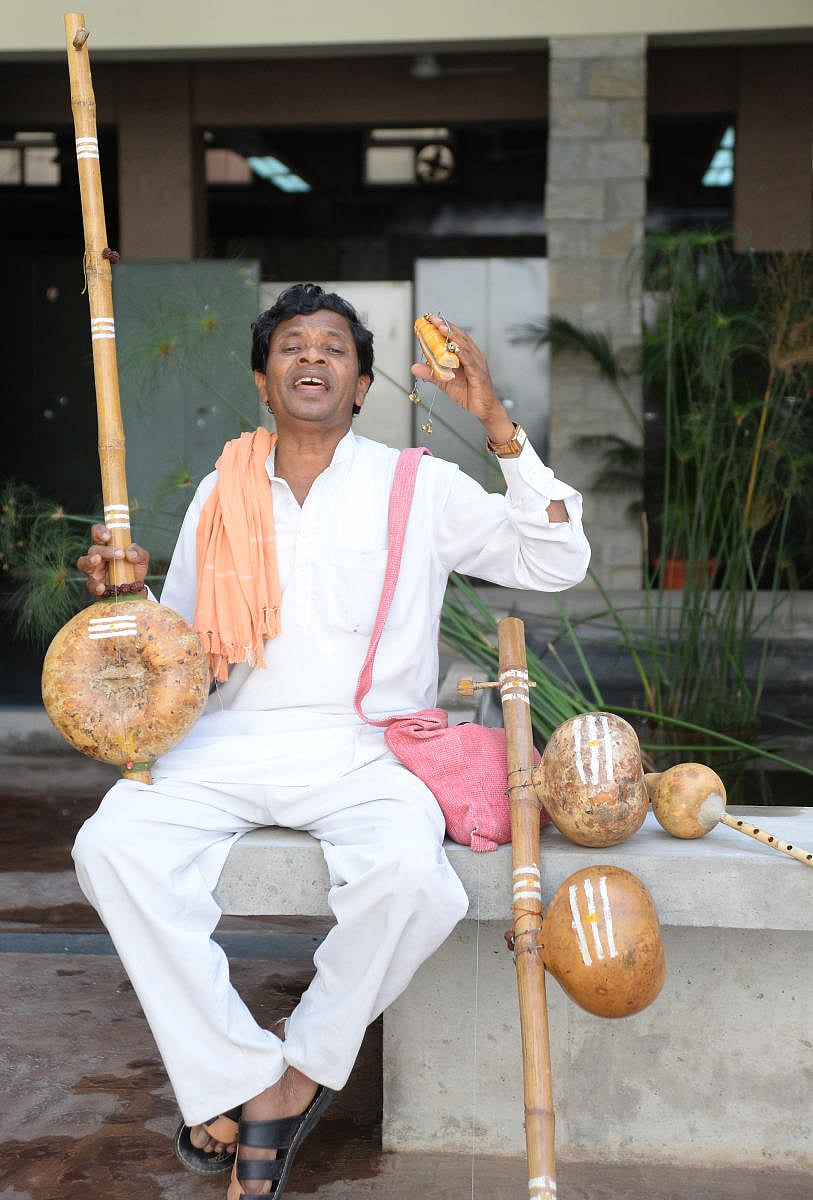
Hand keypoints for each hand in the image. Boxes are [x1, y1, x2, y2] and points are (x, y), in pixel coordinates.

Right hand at [76, 524, 149, 596]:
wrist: (135, 588)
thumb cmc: (134, 568)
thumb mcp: (142, 558)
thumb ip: (139, 553)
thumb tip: (130, 553)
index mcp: (107, 546)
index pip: (98, 533)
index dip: (100, 531)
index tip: (108, 536)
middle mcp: (97, 556)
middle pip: (94, 549)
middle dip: (105, 550)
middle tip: (120, 554)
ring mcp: (94, 571)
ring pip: (83, 563)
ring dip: (90, 560)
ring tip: (97, 560)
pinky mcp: (95, 586)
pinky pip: (91, 586)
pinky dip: (95, 586)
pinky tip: (103, 587)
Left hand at [410, 315, 515, 444]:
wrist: (484, 410)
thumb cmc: (469, 394)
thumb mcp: (445, 382)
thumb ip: (431, 373)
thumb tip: (414, 367)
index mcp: (467, 355)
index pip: (455, 337)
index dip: (443, 327)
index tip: (430, 320)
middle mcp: (474, 356)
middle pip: (460, 337)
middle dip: (446, 327)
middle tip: (433, 319)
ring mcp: (478, 364)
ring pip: (464, 346)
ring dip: (452, 336)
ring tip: (440, 328)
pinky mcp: (479, 374)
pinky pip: (469, 361)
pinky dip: (461, 353)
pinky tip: (453, 347)